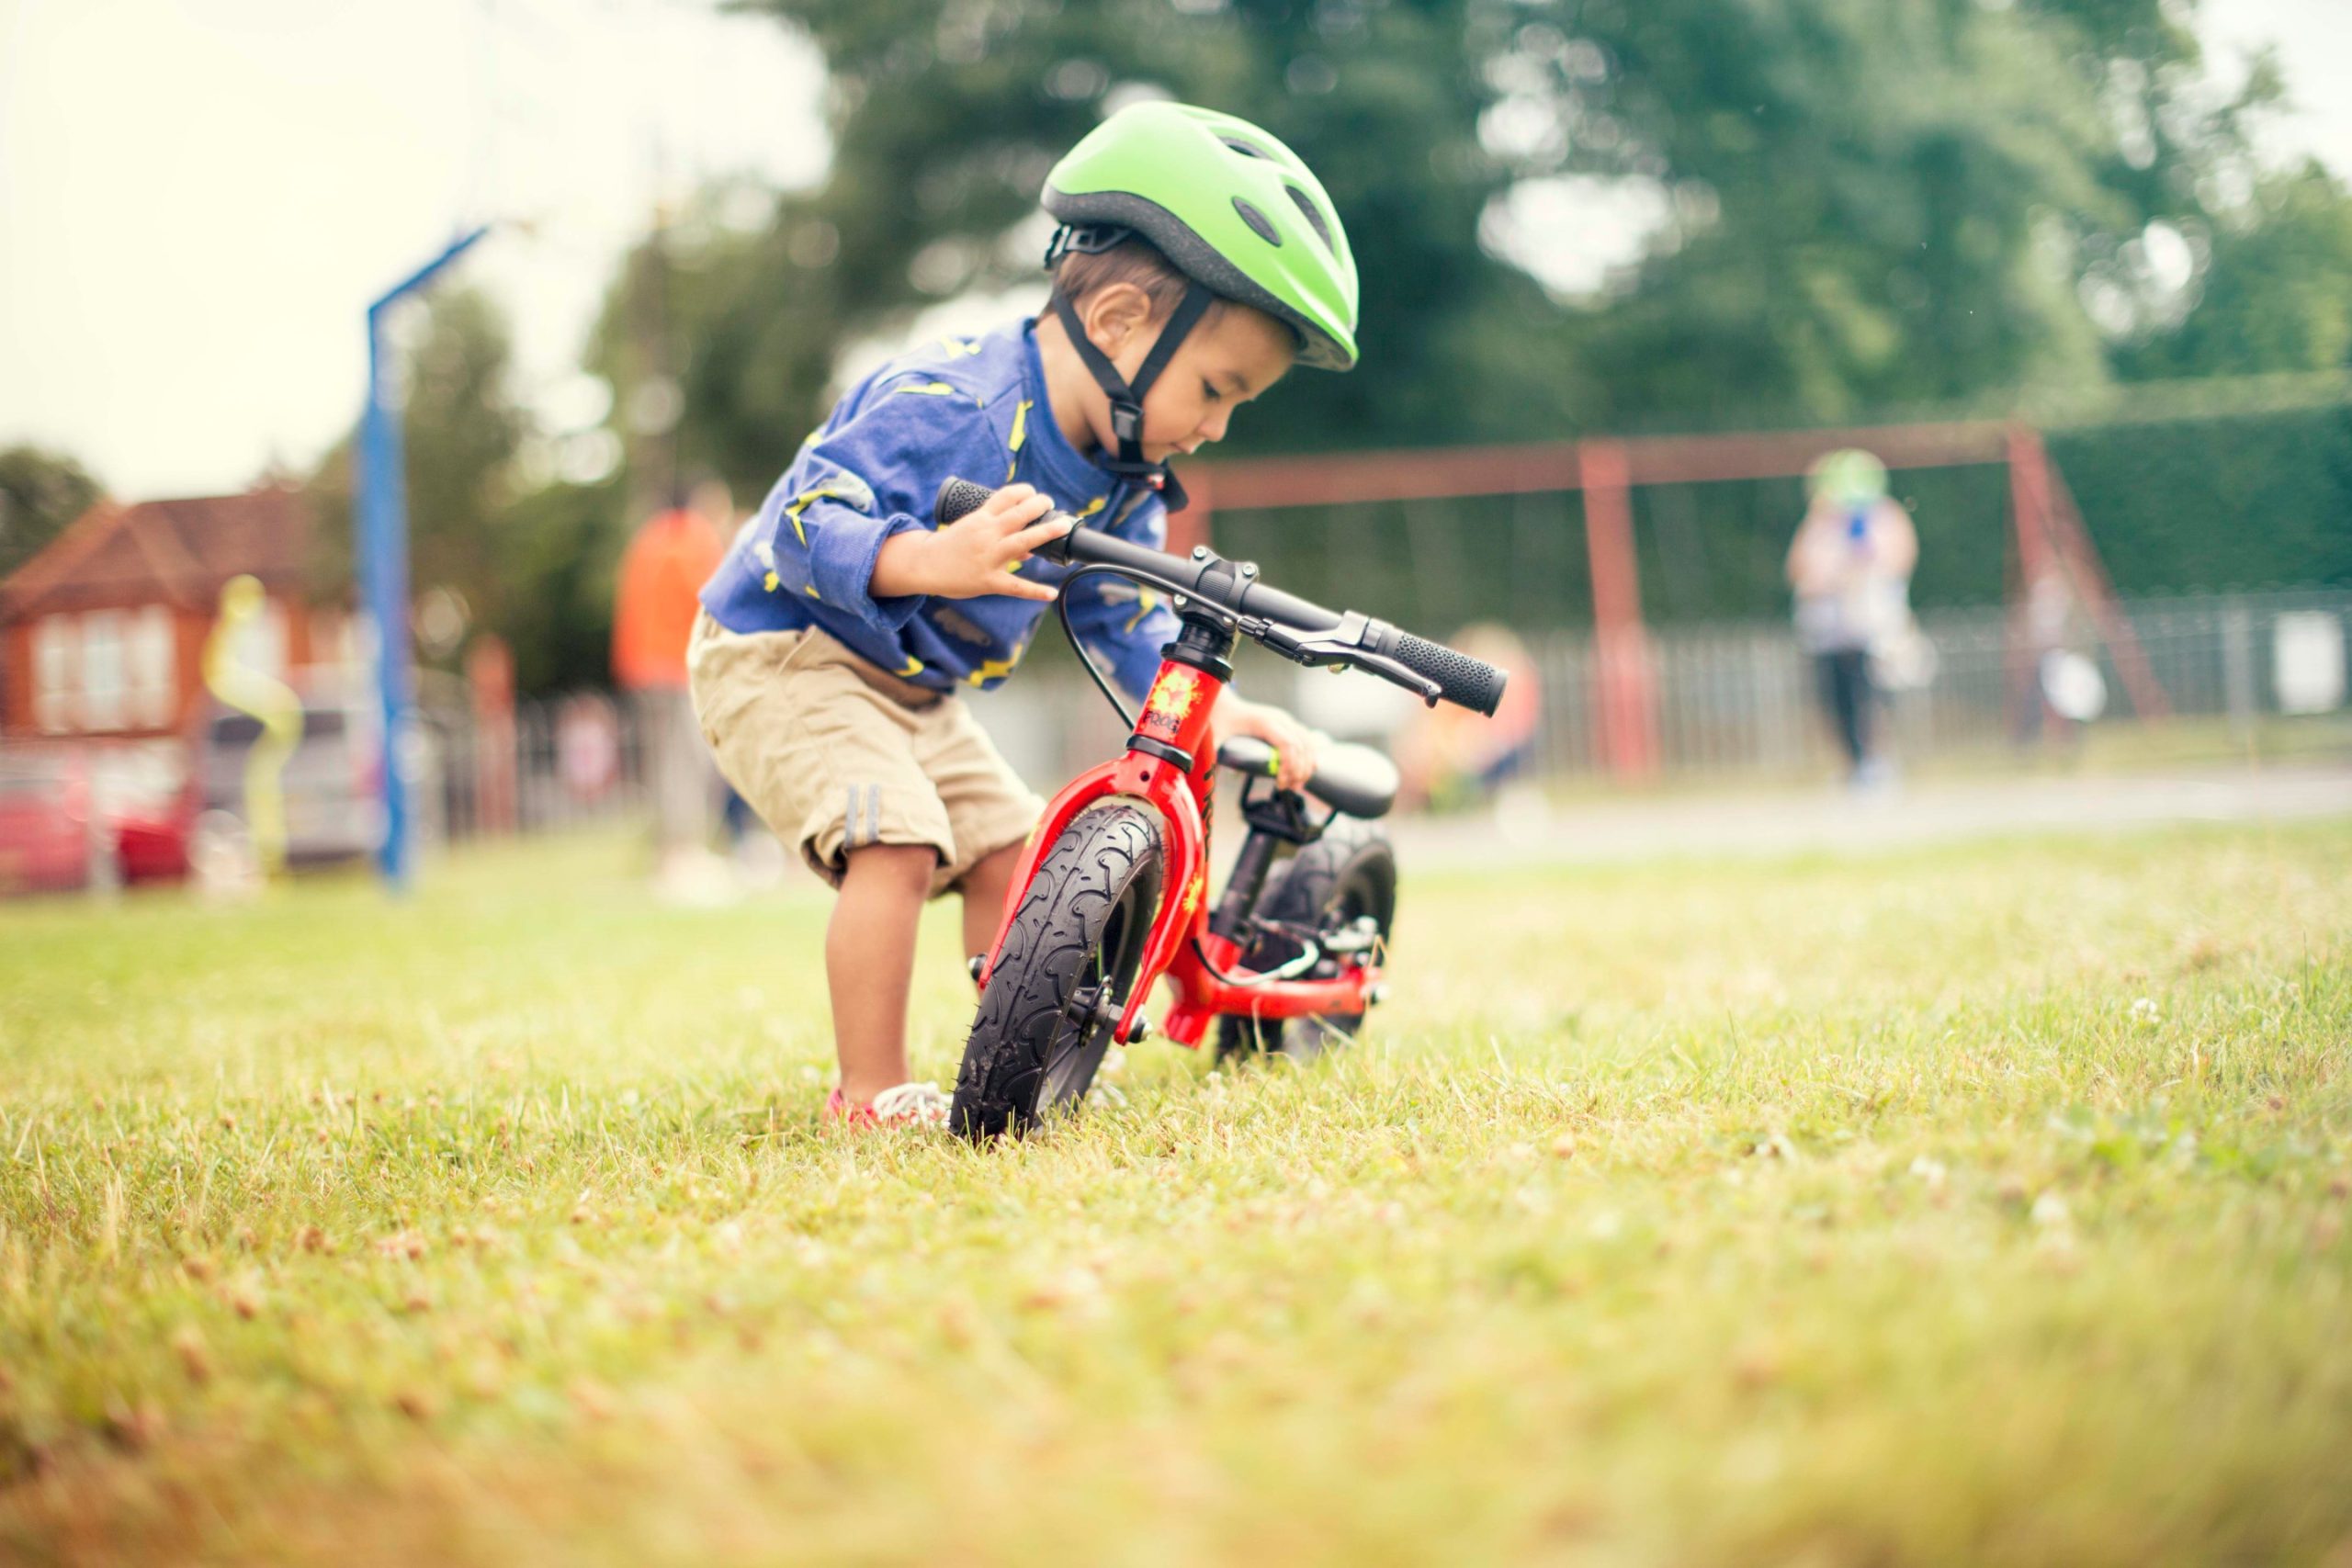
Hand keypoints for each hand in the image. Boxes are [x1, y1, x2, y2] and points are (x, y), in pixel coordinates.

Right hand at [871, 483, 1070, 602]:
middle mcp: (986, 534)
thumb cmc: (948, 546)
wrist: (922, 564)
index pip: (1006, 496)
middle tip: (1051, 503)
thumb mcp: (970, 531)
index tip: (1035, 493)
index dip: (1024, 491)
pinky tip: (1051, 593)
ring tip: (1063, 526)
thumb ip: (999, 536)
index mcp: (980, 519)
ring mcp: (988, 556)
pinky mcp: (988, 580)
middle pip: (1018, 514)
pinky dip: (1034, 591)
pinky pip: (1015, 586)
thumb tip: (1029, 548)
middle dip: (1038, 505)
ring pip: (1022, 541)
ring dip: (1044, 532)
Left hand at [1212, 694, 1319, 791]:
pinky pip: (1306, 739)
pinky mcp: (1287, 723)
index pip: (1287, 744)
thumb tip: (1208, 780)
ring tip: (1297, 786)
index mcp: (1264, 722)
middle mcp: (1279, 719)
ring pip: (1307, 742)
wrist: (1222, 704)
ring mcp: (1285, 719)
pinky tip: (1307, 771)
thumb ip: (1212, 756)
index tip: (1280, 784)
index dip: (1289, 766)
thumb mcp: (1214, 739)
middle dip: (1300, 770)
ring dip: (1307, 765)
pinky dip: (1310, 755)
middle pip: (1301, 745)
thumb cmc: (1218, 721)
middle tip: (1290, 790)